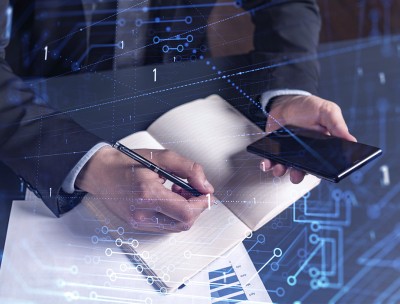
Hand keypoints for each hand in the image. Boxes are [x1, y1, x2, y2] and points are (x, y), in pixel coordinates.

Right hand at [76, 147, 214, 232]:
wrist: (101, 172)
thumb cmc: (127, 163)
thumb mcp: (162, 157)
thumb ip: (189, 169)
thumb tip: (206, 186)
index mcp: (148, 194)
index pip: (186, 211)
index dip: (202, 203)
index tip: (205, 191)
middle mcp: (142, 214)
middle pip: (185, 223)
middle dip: (196, 207)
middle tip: (192, 189)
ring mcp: (139, 222)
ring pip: (177, 227)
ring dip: (185, 211)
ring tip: (178, 191)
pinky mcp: (138, 225)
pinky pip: (166, 226)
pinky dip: (174, 214)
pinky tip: (168, 199)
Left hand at [261, 95, 356, 182]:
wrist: (286, 102)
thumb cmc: (308, 107)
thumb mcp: (326, 111)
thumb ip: (337, 125)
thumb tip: (352, 140)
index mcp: (323, 149)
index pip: (325, 165)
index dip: (324, 171)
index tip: (322, 172)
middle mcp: (307, 155)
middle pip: (305, 171)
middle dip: (299, 175)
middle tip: (296, 174)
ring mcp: (290, 154)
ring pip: (287, 170)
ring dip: (282, 172)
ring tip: (279, 168)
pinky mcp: (276, 152)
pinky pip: (272, 162)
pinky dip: (268, 164)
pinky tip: (266, 163)